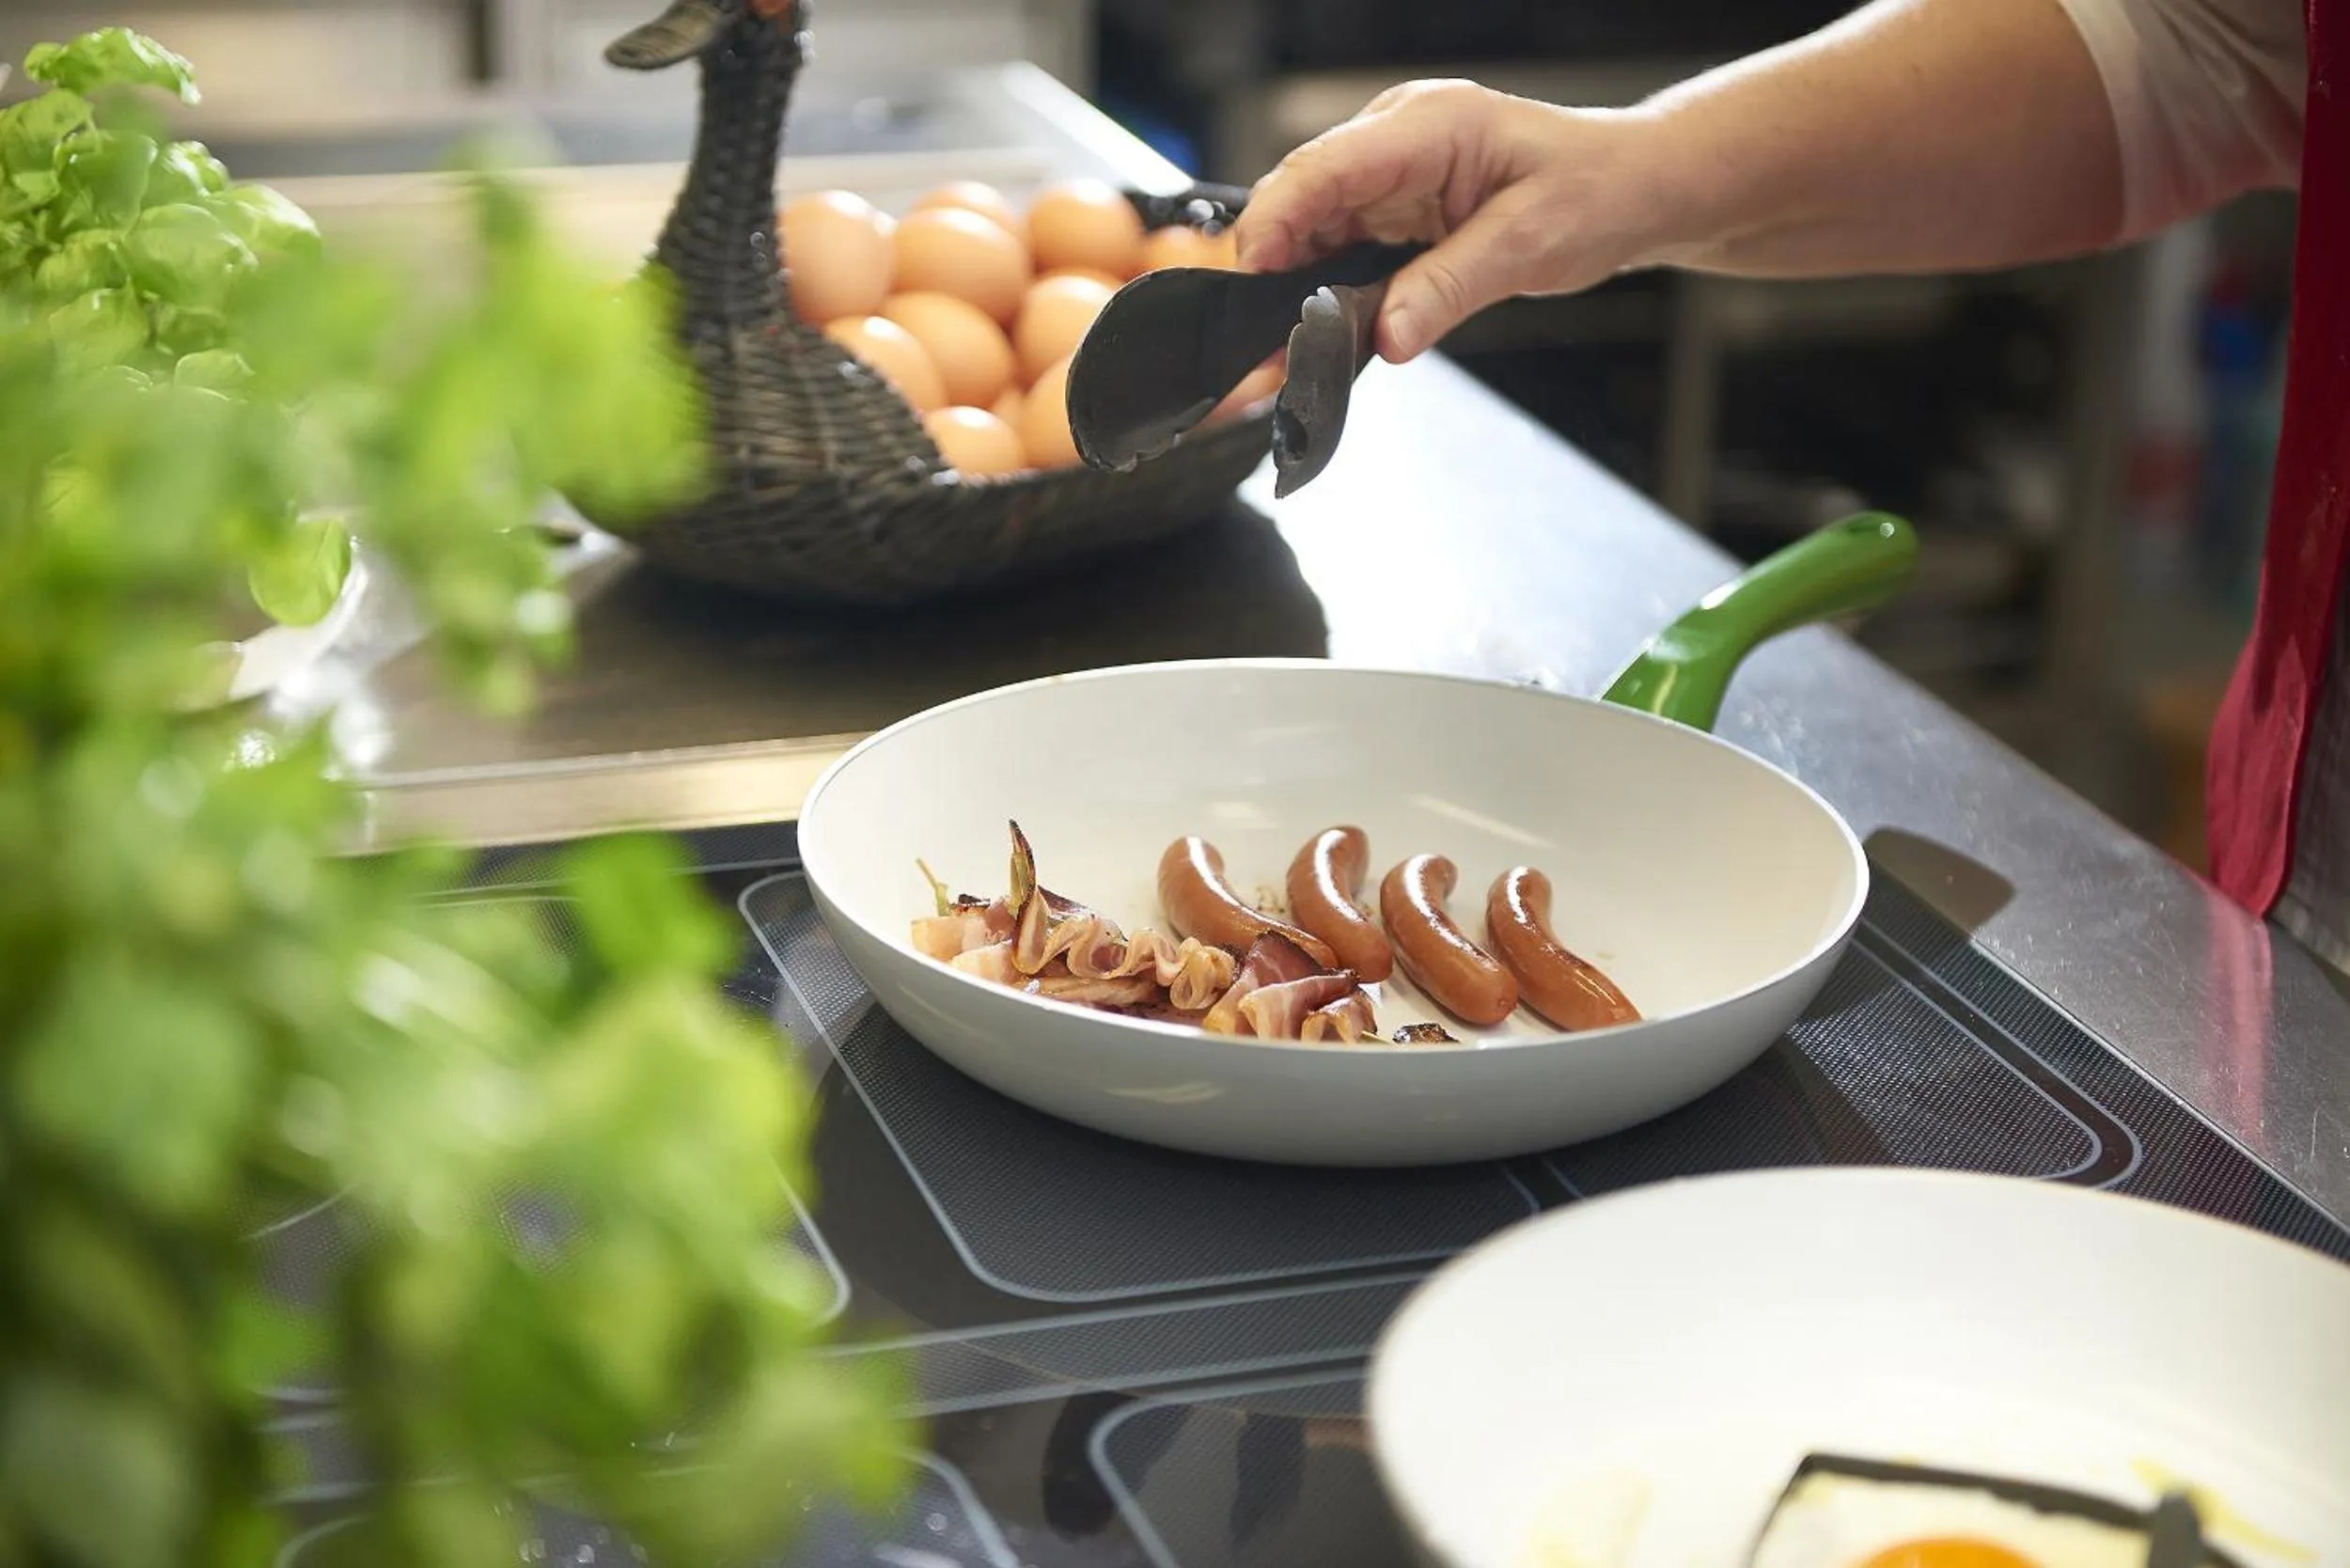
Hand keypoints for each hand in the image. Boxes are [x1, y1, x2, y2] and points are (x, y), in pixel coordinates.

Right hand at [1234, 80, 1669, 361]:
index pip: (1322, 167)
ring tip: (1282, 355)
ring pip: (1310, 230)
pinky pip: (1338, 249)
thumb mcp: (1529, 244)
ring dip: (1291, 290)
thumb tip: (1387, 335)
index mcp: (1427, 125)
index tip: (1249, 284)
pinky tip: (1317, 333)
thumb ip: (1450, 288)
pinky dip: (1321, 292)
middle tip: (1262, 348)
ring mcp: (1390, 174)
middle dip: (1270, 272)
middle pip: (1301, 200)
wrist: (1633, 188)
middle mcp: (1396, 141)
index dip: (1274, 225)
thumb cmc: (1596, 191)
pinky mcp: (1394, 209)